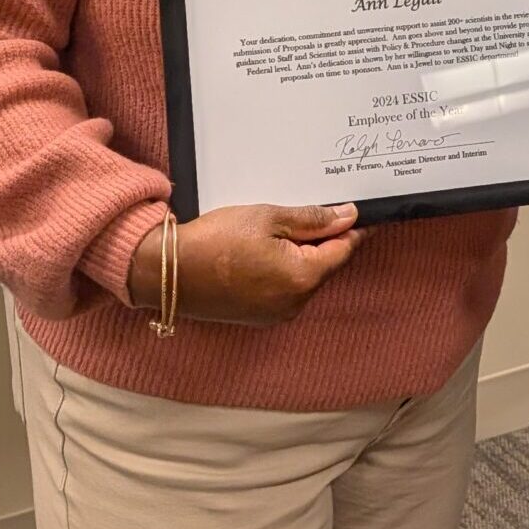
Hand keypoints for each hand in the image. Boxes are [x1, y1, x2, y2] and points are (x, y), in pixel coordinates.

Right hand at [127, 203, 361, 325]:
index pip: (343, 250)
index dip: (352, 229)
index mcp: (303, 278)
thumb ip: (313, 219)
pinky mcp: (259, 317)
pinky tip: (264, 252)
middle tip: (312, 212)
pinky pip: (284, 289)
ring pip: (304, 278)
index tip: (359, 212)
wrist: (169, 272)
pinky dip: (283, 270)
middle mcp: (295, 303)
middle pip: (324, 265)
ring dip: (301, 255)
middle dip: (322, 240)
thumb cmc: (216, 241)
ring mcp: (276, 314)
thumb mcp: (268, 217)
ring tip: (279, 230)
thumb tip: (348, 217)